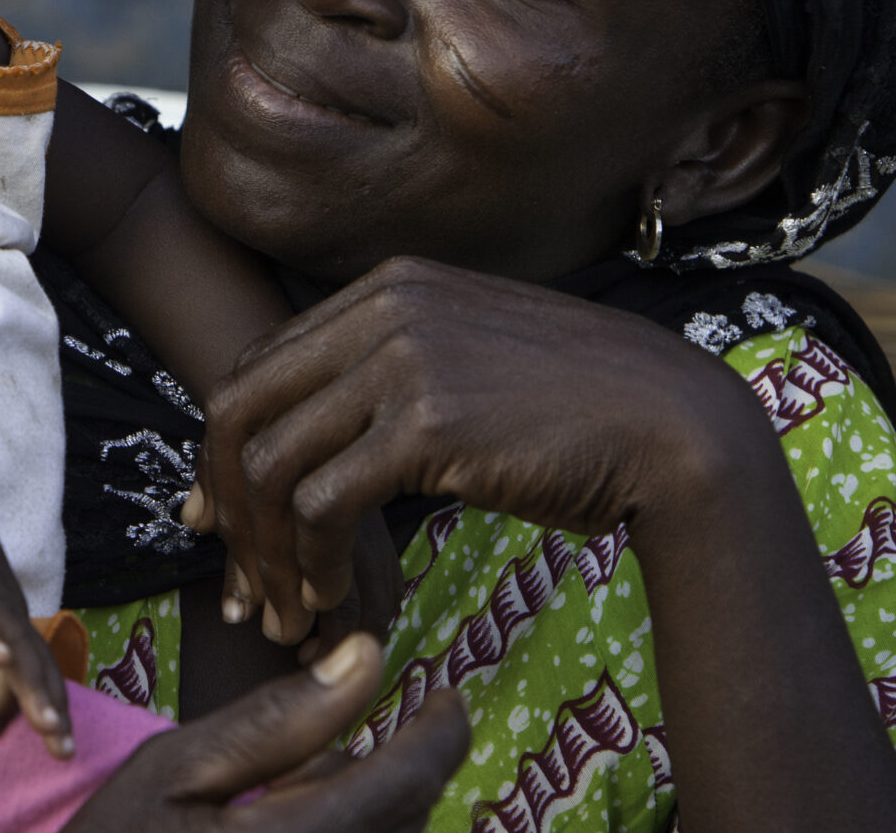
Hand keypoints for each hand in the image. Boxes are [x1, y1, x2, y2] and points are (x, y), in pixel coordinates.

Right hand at [0, 490, 74, 756]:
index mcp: (2, 620)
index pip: (23, 672)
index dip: (15, 708)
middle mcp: (5, 611)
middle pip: (37, 667)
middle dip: (52, 710)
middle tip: (62, 753)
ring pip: (18, 649)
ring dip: (33, 689)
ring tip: (47, 725)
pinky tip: (2, 663)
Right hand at [63, 632, 469, 831]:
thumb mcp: (174, 769)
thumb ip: (274, 721)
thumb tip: (367, 657)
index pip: (408, 783)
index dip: (442, 733)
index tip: (447, 695)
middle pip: (408, 821)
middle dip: (403, 770)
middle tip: (356, 735)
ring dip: (377, 810)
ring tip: (305, 788)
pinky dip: (351, 832)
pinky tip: (297, 820)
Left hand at [190, 256, 755, 644]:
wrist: (676, 426)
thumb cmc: (577, 412)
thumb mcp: (468, 362)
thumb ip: (390, 378)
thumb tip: (316, 443)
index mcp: (387, 286)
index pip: (258, 366)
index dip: (225, 451)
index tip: (219, 519)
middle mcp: (384, 307)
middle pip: (240, 410)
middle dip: (225, 505)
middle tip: (240, 582)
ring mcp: (402, 358)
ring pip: (269, 464)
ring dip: (265, 553)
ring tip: (286, 610)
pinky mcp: (427, 422)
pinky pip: (320, 503)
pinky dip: (310, 564)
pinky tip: (332, 601)